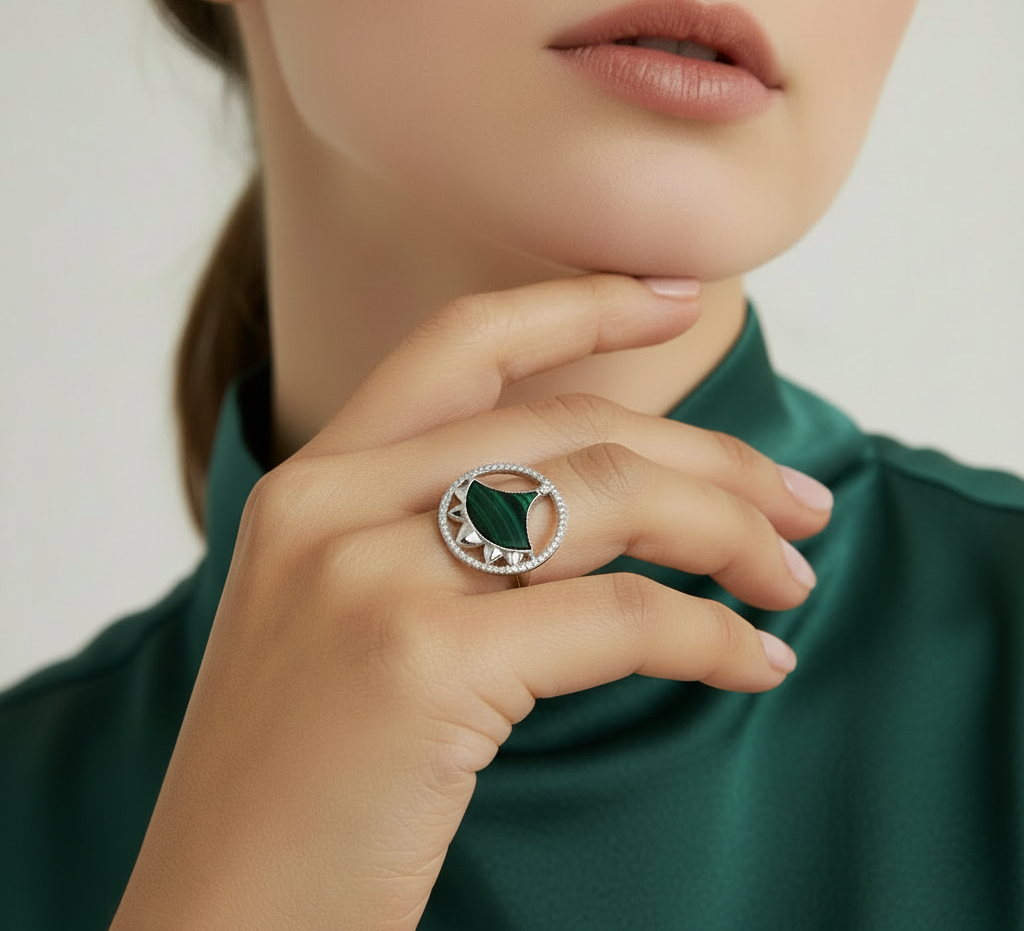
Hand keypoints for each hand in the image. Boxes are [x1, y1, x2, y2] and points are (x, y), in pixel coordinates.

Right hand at [110, 275, 829, 930]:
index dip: (577, 304)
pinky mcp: (421, 664)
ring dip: (725, 531)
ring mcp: (369, 577)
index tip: (677, 300)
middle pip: (569, 427)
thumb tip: (610, 499)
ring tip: (790, 579)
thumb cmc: (303, 782)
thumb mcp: (349, 620)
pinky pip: (619, 617)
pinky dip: (710, 633)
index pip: (461, 344)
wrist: (219, 919)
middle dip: (709, 456)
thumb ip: (442, 540)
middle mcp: (331, 505)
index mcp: (311, 483)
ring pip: (604, 498)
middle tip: (799, 505)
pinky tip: (753, 663)